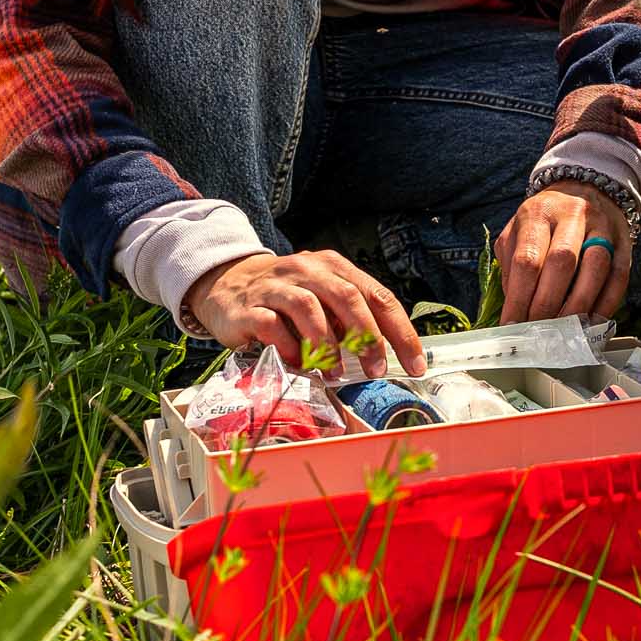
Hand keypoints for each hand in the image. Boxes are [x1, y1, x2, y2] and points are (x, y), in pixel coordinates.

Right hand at [181, 249, 426, 377]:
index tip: (415, 364)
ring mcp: (277, 286)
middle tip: (376, 369)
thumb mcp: (322, 297)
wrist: (225, 284)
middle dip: (368, 337)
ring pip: (310, 309)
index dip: (400, 331)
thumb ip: (349, 318)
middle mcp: (307, 270)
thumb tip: (383, 354)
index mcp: (333, 267)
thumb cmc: (285, 298)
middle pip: (347, 297)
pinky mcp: (250, 307)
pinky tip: (296, 363)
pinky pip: (273, 326)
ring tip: (334, 373)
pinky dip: (289, 347)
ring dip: (327, 346)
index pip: (377, 295)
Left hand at [494, 181, 631, 324]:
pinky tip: (590, 323)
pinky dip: (606, 305)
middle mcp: (572, 215)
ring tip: (564, 331)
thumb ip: (512, 265)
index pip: (527, 260)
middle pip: (562, 264)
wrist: (585, 188)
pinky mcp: (624, 241)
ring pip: (596, 268)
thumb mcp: (518, 231)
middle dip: (547, 305)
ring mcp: (602, 227)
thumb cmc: (546, 219)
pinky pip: (619, 277)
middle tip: (538, 332)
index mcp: (538, 213)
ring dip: (578, 306)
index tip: (512, 325)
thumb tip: (514, 310)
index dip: (519, 298)